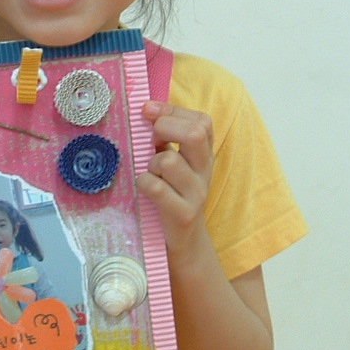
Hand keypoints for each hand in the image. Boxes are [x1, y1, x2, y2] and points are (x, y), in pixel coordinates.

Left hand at [135, 100, 213, 258]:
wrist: (184, 239)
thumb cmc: (172, 193)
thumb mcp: (174, 163)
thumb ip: (164, 139)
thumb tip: (146, 110)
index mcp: (204, 154)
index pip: (201, 121)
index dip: (173, 110)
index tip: (148, 110)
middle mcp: (205, 170)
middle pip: (195, 134)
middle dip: (165, 128)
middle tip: (151, 141)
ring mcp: (196, 193)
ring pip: (169, 161)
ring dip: (151, 163)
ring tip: (151, 173)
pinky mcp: (183, 213)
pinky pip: (156, 187)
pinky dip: (144, 182)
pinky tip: (144, 187)